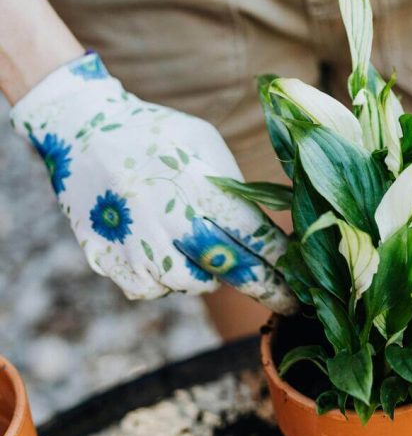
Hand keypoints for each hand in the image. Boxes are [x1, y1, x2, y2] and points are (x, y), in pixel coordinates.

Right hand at [10, 53, 295, 313]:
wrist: (82, 132)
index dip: (284, 266)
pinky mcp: (110, 262)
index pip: (256, 239)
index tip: (304, 285)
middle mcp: (170, 222)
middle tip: (291, 303)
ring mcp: (137, 246)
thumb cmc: (158, 136)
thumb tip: (274, 230)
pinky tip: (158, 244)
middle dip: (267, 290)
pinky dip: (164, 275)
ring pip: (194, 285)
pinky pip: (154, 289)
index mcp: (200, 189)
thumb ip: (237, 190)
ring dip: (205, 272)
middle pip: (232, 271)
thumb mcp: (206, 144)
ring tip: (193, 238)